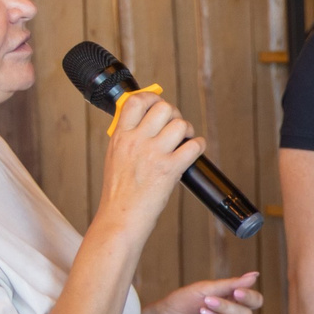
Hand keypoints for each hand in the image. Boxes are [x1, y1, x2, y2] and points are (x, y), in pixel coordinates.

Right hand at [93, 91, 204, 241]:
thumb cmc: (119, 191)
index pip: (135, 101)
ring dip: (187, 130)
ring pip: (180, 124)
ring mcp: (153, 154)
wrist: (121, 216)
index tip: (157, 103)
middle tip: (174, 127)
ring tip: (184, 140)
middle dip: (174, 114)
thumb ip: (127, 137)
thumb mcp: (114, 156)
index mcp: (120, 136)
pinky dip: (199, 145)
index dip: (151, 97)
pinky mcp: (169, 169)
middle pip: (163, 108)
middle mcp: (136, 141)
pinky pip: (194, 146)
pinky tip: (194, 151)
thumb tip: (144, 122)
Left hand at [148, 272, 262, 313]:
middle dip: (228, 308)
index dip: (250, 297)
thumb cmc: (182, 302)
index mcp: (233, 302)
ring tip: (202, 313)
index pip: (255, 301)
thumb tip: (255, 275)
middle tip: (207, 301)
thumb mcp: (206, 289)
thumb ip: (231, 284)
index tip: (236, 292)